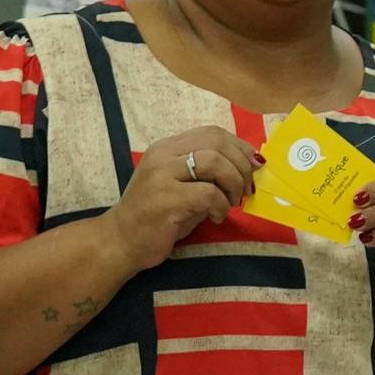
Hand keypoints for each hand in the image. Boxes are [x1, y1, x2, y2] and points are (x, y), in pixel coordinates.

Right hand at [112, 126, 257, 269]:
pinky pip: (208, 193)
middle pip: (217, 142)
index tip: (253, 167)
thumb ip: (208, 174)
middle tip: (245, 190)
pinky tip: (215, 217)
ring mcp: (162, 175)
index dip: (239, 147)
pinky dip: (221, 205)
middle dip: (241, 165)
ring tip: (231, 203)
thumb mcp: (183, 187)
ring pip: (214, 162)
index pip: (212, 133)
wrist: (121, 241)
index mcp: (168, 147)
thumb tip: (248, 168)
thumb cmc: (157, 217)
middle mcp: (163, 155)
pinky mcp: (167, 198)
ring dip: (233, 183)